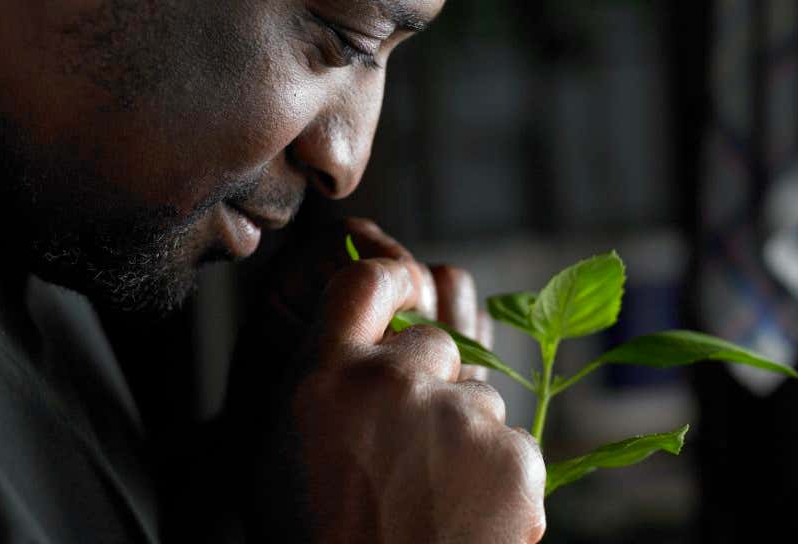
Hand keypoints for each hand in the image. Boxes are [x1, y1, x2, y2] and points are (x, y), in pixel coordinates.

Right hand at [225, 219, 544, 542]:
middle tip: (404, 456)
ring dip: (463, 438)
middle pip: (434, 344)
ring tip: (430, 501)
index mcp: (328, 379)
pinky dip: (499, 480)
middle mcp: (395, 382)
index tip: (402, 291)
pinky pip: (515, 445)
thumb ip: (322, 384)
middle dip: (428, 385)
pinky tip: (464, 521)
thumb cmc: (321, 538)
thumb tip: (359, 341)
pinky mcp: (515, 458)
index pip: (364, 281)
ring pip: (479, 399)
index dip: (389, 281)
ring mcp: (460, 418)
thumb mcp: (282, 453)